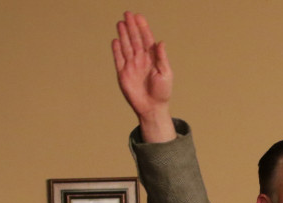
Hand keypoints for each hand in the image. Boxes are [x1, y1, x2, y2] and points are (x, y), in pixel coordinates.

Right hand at [112, 12, 175, 141]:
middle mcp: (141, 60)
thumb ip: (162, 58)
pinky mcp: (123, 74)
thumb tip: (161, 42)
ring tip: (120, 23)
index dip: (143, 28)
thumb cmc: (162, 92)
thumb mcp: (166, 74)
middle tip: (127, 14)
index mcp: (152, 58)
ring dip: (124, 34)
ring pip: (126, 46)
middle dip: (131, 26)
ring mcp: (131, 66)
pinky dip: (117, 50)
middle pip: (135, 39)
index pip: (146, 39)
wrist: (152, 108)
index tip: (139, 17)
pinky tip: (116, 40)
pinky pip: (118, 59)